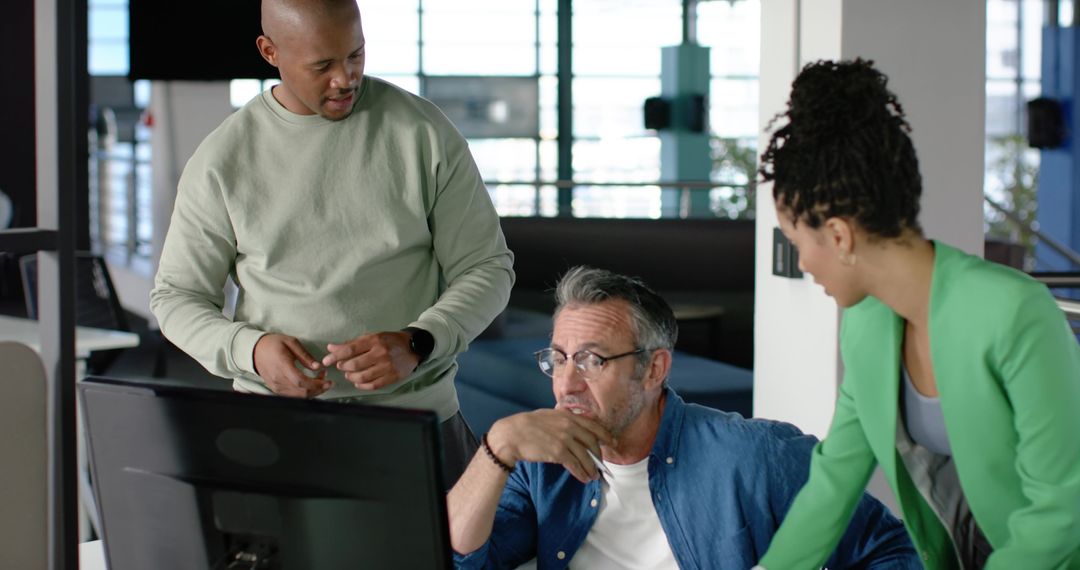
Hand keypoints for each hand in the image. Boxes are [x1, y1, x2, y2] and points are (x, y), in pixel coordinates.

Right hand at [253, 333, 330, 397]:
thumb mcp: (291, 342)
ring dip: (312, 392)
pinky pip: (292, 396)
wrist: (255, 350)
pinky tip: (309, 385)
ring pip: (298, 397)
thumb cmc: (272, 344)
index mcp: (282, 365)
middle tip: (327, 382)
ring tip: (319, 382)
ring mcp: (276, 386)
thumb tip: (318, 367)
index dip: (316, 384)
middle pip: (301, 392)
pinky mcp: (276, 389)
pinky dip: (304, 393)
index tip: (327, 380)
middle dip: (318, 389)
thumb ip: (305, 355)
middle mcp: (278, 379)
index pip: (301, 381)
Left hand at [322, 331, 418, 389]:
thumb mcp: (372, 337)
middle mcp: (381, 353)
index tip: (326, 360)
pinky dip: (362, 385)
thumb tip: (331, 348)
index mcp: (375, 340)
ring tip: (349, 374)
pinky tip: (358, 382)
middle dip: (343, 367)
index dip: (335, 356)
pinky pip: (373, 385)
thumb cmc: (390, 341)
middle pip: (354, 364)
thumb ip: (352, 343)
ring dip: (351, 377)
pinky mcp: (393, 377)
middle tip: (341, 366)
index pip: (350, 349)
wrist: (413, 347)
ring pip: (363, 377)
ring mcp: (387, 366)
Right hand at [487, 409, 612, 483]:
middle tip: (600, 464)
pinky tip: (584, 478)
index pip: (592, 425)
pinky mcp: (558, 452)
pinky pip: (575, 465)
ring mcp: (564, 439)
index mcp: (567, 415)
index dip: (604, 435)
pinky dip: (582, 473)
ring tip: (593, 477)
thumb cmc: (525, 425)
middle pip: (592, 442)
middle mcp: (569, 426)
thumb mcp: (547, 415)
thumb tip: (572, 426)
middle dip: (598, 456)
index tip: (611, 442)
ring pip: (586, 456)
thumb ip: (562, 419)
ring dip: (591, 468)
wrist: (511, 435)